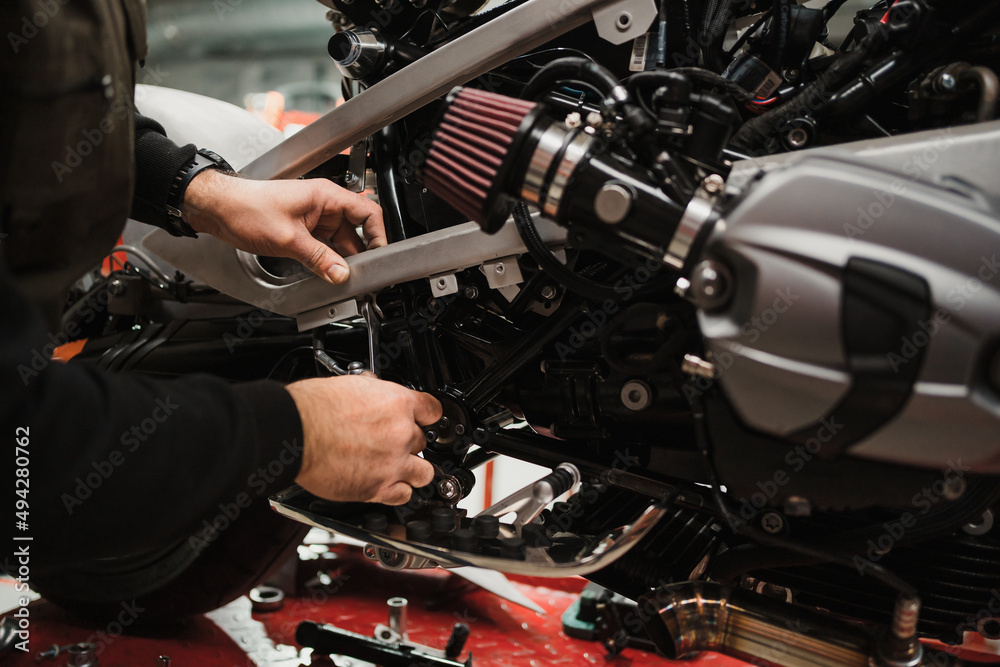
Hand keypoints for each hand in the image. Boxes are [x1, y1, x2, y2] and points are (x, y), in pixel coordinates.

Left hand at [183, 170, 385, 284]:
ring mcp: (312, 217)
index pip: (367, 212)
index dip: (378, 234)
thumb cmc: (246, 208)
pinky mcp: (302, 228)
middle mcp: (322, 204)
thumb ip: (319, 259)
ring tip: (342, 275)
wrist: (218, 208)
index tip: (379, 255)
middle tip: (361, 273)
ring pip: (340, 240)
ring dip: (341, 258)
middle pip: (356, 229)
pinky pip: (324, 244)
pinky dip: (327, 258)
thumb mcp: (288, 239)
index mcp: (325, 196)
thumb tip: (341, 273)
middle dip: (360, 252)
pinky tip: (326, 271)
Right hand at [286, 375, 441, 504]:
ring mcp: (392, 463)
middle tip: (391, 443)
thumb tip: (377, 392)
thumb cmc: (312, 408)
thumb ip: (375, 393)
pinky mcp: (377, 488)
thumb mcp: (352, 385)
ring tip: (397, 467)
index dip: (427, 417)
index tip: (424, 421)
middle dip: (409, 443)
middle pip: (423, 442)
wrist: (294, 431)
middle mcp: (401, 433)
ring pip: (424, 472)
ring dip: (412, 470)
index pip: (433, 410)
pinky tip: (387, 484)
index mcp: (398, 403)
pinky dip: (397, 491)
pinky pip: (404, 495)